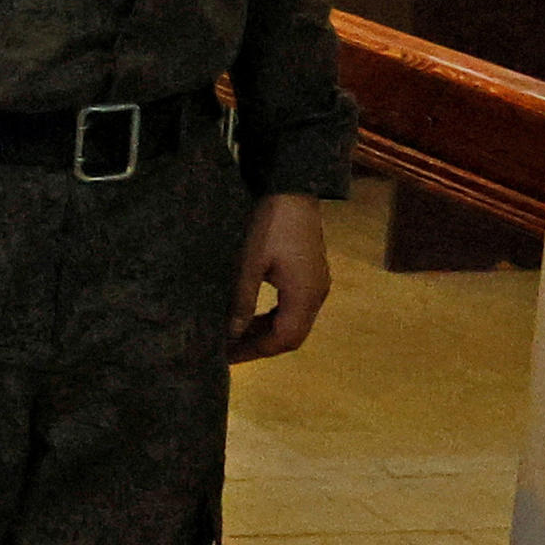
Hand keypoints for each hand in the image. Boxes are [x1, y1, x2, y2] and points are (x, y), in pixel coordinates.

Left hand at [228, 193, 331, 362]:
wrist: (292, 187)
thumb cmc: (269, 224)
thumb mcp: (249, 263)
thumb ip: (242, 301)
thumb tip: (232, 334)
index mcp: (305, 294)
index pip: (285, 339)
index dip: (256, 351)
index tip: (227, 357)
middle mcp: (317, 293)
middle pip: (292, 334)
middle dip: (260, 345)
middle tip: (228, 350)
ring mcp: (316, 282)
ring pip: (294, 321)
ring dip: (266, 331)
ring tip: (234, 335)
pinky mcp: (310, 272)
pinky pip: (294, 306)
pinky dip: (273, 316)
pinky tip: (251, 314)